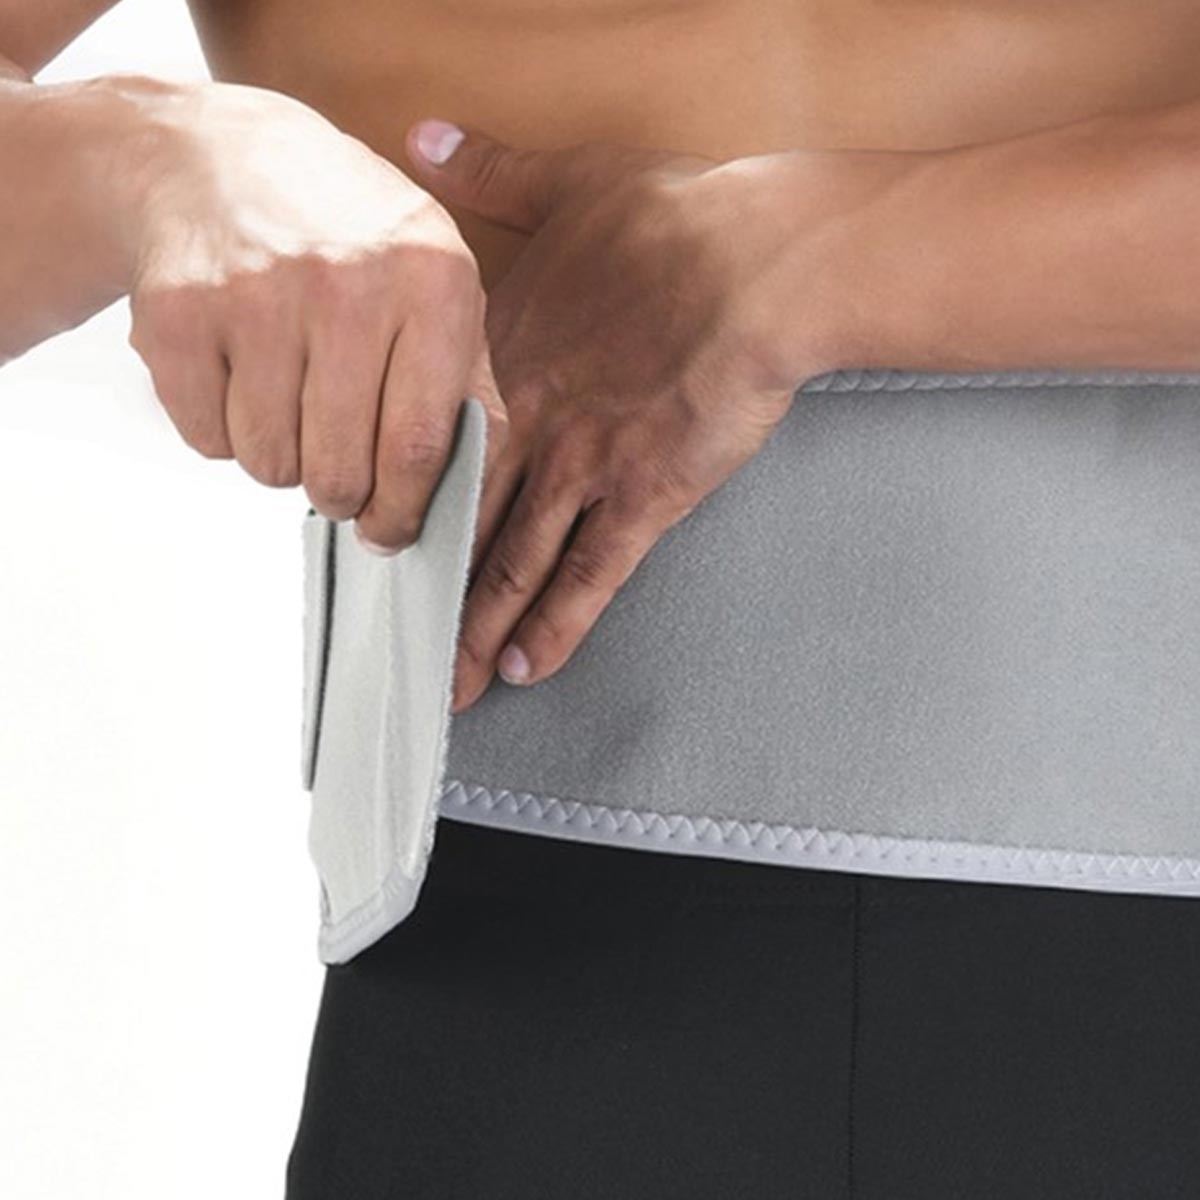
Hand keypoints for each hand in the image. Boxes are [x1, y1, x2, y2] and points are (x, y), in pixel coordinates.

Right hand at [122, 77, 507, 547]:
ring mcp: (255, 297)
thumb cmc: (350, 239)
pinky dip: (222, 431)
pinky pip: (207, 441)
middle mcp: (345, 285)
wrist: (219, 159)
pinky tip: (237, 374)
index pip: (418, 446)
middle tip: (338, 474)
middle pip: (339, 472)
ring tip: (289, 400)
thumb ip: (466, 378)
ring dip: (280, 458)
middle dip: (341, 495)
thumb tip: (474, 487)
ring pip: (269, 465)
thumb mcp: (433, 282)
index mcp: (430, 281)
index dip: (403, 512)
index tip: (391, 535)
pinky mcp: (179, 316)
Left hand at [404, 119, 824, 712]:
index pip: (429, 438)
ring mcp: (586, 464)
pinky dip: (561, 622)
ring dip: (478, 626)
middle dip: (422, 585)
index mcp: (504, 355)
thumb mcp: (569, 180)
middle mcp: (531, 421)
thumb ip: (489, 172)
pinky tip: (532, 665)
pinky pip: (595, 572)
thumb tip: (423, 140)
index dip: (394, 490)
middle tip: (390, 638)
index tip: (368, 530)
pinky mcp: (647, 495)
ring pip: (514, 561)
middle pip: (458, 519)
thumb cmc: (675, 221)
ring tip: (450, 681)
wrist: (761, 260)